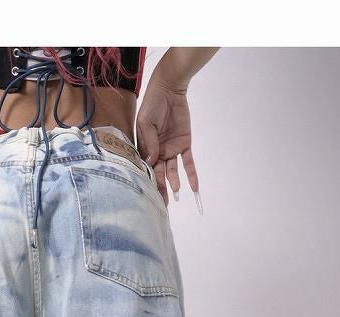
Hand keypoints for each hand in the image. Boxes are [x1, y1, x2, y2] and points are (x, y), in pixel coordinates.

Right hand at [136, 84, 200, 209]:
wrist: (169, 89)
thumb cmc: (152, 104)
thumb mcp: (146, 122)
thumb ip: (149, 141)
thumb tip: (151, 161)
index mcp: (145, 149)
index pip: (146, 168)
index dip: (147, 180)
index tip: (147, 194)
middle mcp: (157, 152)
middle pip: (159, 174)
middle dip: (160, 189)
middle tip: (161, 204)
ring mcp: (171, 149)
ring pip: (173, 171)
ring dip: (173, 183)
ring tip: (174, 195)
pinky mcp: (184, 144)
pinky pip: (188, 162)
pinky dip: (191, 175)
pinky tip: (194, 187)